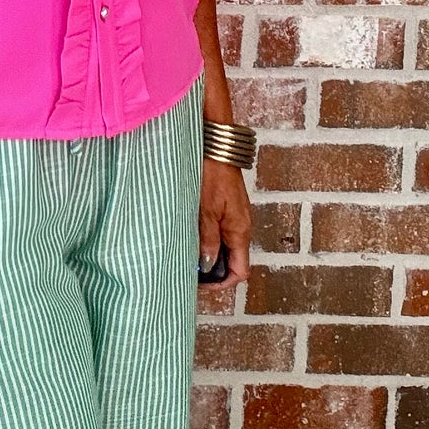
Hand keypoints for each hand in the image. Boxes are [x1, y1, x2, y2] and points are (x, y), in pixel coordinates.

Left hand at [198, 157, 251, 289]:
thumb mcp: (206, 210)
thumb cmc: (212, 174)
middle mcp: (241, 227)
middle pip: (232, 261)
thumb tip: (208, 266)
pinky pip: (220, 232)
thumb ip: (208, 239)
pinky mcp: (227, 208)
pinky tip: (191, 236)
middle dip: (213, 271)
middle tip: (188, 271)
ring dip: (209, 254)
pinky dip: (208, 239)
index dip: (222, 283)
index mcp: (240, 231)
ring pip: (225, 247)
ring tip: (186, 255)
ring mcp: (235, 217)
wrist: (216, 145)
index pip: (240, 271)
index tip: (200, 283)